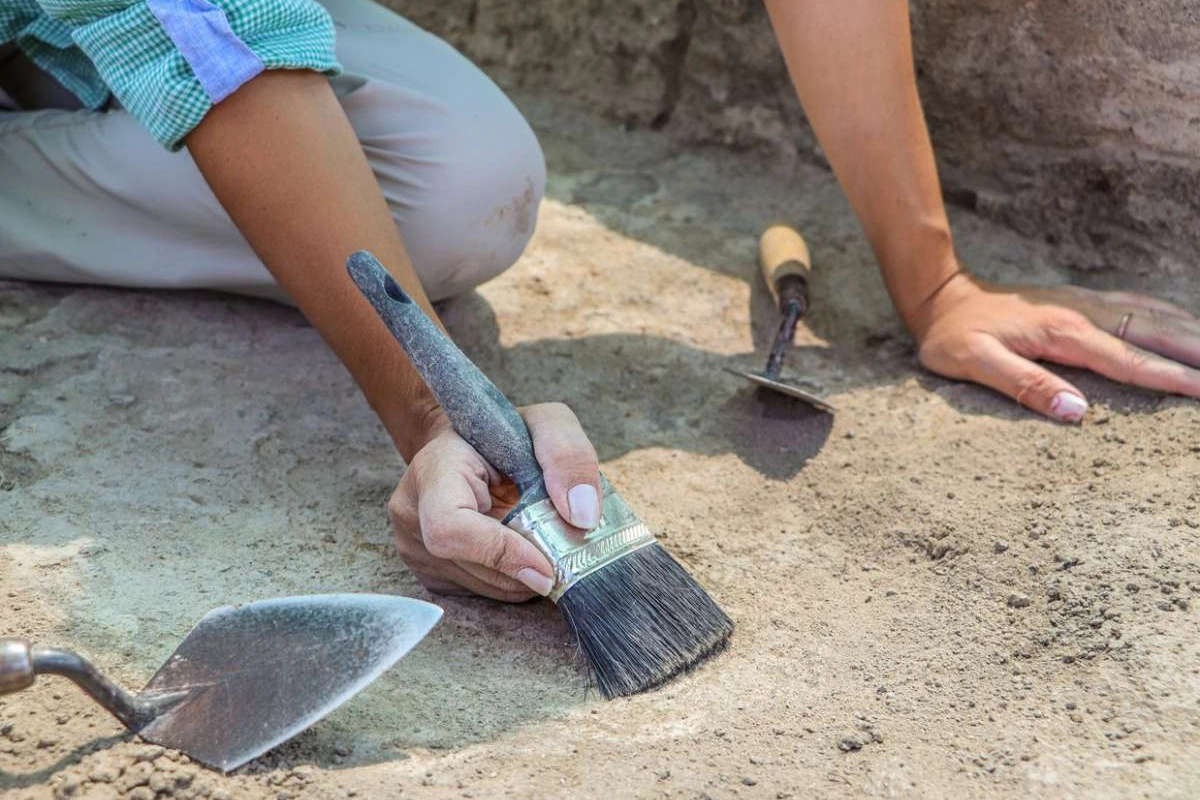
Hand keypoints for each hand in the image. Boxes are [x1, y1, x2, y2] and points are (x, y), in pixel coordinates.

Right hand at [387, 403, 601, 600]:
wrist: (465, 447)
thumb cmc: (502, 434)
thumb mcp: (545, 424)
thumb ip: (567, 456)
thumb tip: (583, 515)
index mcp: (433, 469)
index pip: (450, 528)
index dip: (500, 553)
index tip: (546, 566)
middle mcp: (411, 511)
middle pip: (472, 566)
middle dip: (526, 568)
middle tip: (561, 552)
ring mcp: (412, 547)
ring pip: (480, 587)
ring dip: (523, 578)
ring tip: (542, 546)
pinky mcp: (428, 572)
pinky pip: (478, 593)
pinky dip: (511, 581)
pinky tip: (521, 553)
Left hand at [912, 274, 1199, 421]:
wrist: (942, 297)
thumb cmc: (953, 336)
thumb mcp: (974, 364)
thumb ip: (1023, 385)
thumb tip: (1076, 411)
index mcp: (1063, 333)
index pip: (1128, 361)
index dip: (1170, 378)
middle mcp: (1082, 313)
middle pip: (1153, 333)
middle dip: (1195, 352)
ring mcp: (1083, 303)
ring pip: (1151, 315)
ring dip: (1190, 331)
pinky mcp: (1079, 301)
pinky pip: (1135, 304)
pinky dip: (1168, 314)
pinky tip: (1184, 323)